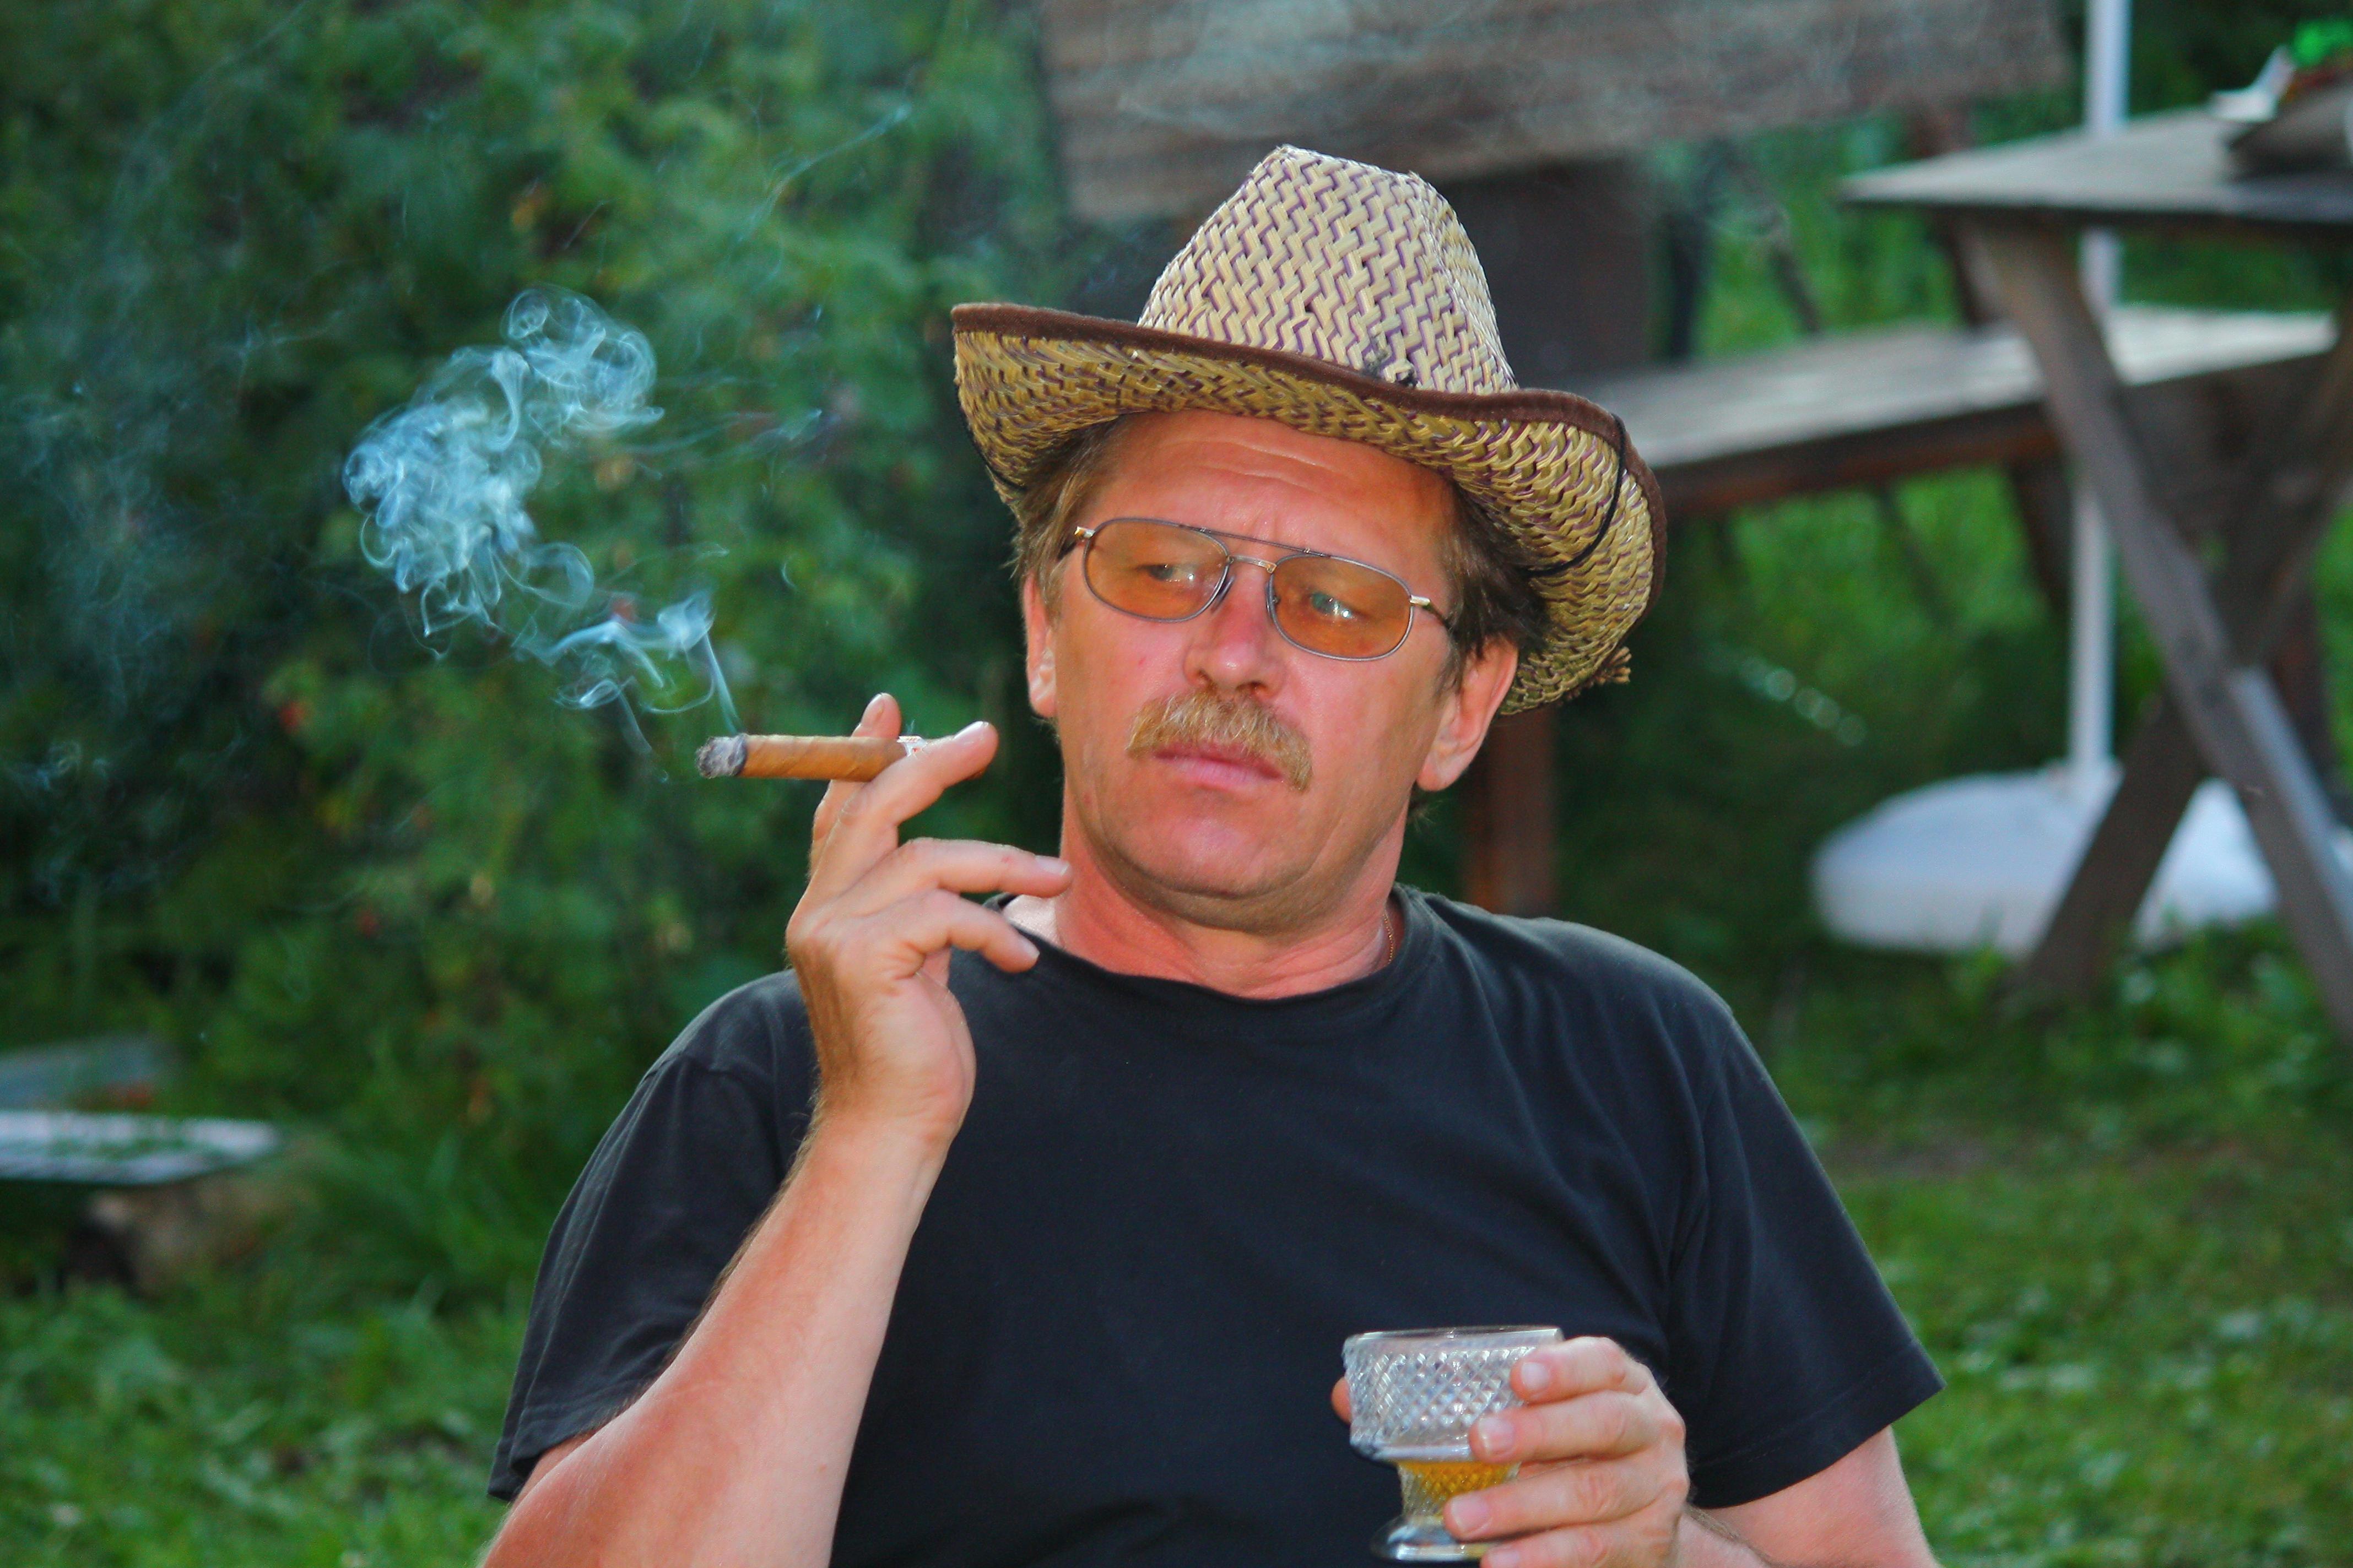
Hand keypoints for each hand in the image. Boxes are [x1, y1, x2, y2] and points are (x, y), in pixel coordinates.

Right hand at [785, 693, 1072, 1146]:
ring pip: (925, 859)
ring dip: (1002, 863)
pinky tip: (1019, 961)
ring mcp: (832, 934)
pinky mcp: (863, 958)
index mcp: (827, 908)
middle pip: (873, 806)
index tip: (892, 710)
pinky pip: (944, 912)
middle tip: (986, 737)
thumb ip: (921, 911)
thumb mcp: (920, 964)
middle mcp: (818, 912)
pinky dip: (993, 929)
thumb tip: (958, 863)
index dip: (863, 757)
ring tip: (1058, 877)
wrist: (891, 1130)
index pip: (839, 812)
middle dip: (929, 763)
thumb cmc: (915, 1055)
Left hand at [1331, 1337, 1689, 1567]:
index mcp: (1622, 1383)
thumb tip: (1346, 1398)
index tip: (1517, 1376)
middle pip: (1603, 1425)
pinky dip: (1543, 1559)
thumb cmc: (1567, 1450)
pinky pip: (1593, 1552)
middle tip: (1477, 1443)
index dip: (1564, 1367)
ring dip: (1522, 1509)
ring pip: (1592, 1494)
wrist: (1644, 1522)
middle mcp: (1650, 1429)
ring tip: (1462, 1520)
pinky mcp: (1646, 1544)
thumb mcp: (1532, 1415)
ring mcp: (1655, 1490)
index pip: (1602, 1361)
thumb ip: (1449, 1401)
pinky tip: (1500, 1566)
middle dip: (1539, 1434)